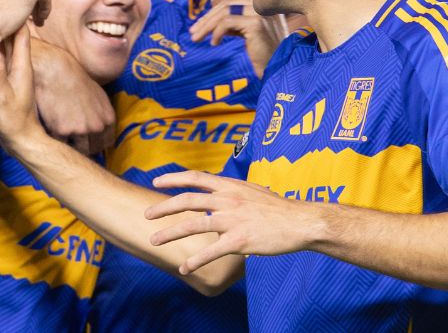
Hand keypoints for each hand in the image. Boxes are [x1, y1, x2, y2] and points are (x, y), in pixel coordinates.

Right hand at [0, 24, 46, 144]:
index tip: (5, 1)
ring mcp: (12, 74)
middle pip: (12, 38)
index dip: (15, 17)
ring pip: (4, 48)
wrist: (22, 141)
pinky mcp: (5, 82)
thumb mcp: (1, 96)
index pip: (21, 34)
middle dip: (3, 22)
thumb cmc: (14, 121)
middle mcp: (19, 67)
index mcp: (22, 66)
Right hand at [31, 39, 115, 155]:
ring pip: (76, 150)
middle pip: (92, 149)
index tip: (87, 144)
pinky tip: (49, 131)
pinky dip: (53, 140)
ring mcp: (80, 130)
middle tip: (71, 143)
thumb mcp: (97, 95)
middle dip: (82, 148)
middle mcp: (97, 126)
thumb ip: (101, 115)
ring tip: (60, 139)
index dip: (96, 144)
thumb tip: (100, 130)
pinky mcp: (62, 131)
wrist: (54, 70)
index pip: (107, 143)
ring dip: (68, 146)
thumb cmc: (74, 79)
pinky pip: (58, 144)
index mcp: (108, 118)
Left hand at [145, 170, 322, 274]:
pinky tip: (184, 268)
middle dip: (163, 208)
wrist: (301, 221)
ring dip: (170, 233)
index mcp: (230, 186)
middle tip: (146, 215)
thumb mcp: (253, 190)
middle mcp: (227, 200)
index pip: (195, 178)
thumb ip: (233, 191)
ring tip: (154, 241)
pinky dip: (195, 261)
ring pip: (193, 226)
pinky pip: (212, 252)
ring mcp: (232, 220)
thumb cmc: (279, 208)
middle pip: (187, 201)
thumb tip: (220, 191)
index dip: (174, 178)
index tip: (157, 181)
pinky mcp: (240, 240)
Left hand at [189, 0, 287, 77]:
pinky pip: (227, 23)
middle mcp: (263, 4)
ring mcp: (261, 12)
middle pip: (227, 4)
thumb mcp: (246, 32)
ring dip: (207, 25)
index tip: (199, 25)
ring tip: (197, 38)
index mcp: (262, 3)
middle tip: (193, 32)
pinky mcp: (256, 24)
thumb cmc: (263, 53)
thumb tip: (209, 19)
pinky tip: (214, 43)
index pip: (231, 2)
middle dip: (207, 18)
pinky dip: (216, 32)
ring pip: (225, 12)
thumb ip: (234, 22)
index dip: (213, 12)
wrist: (279, 67)